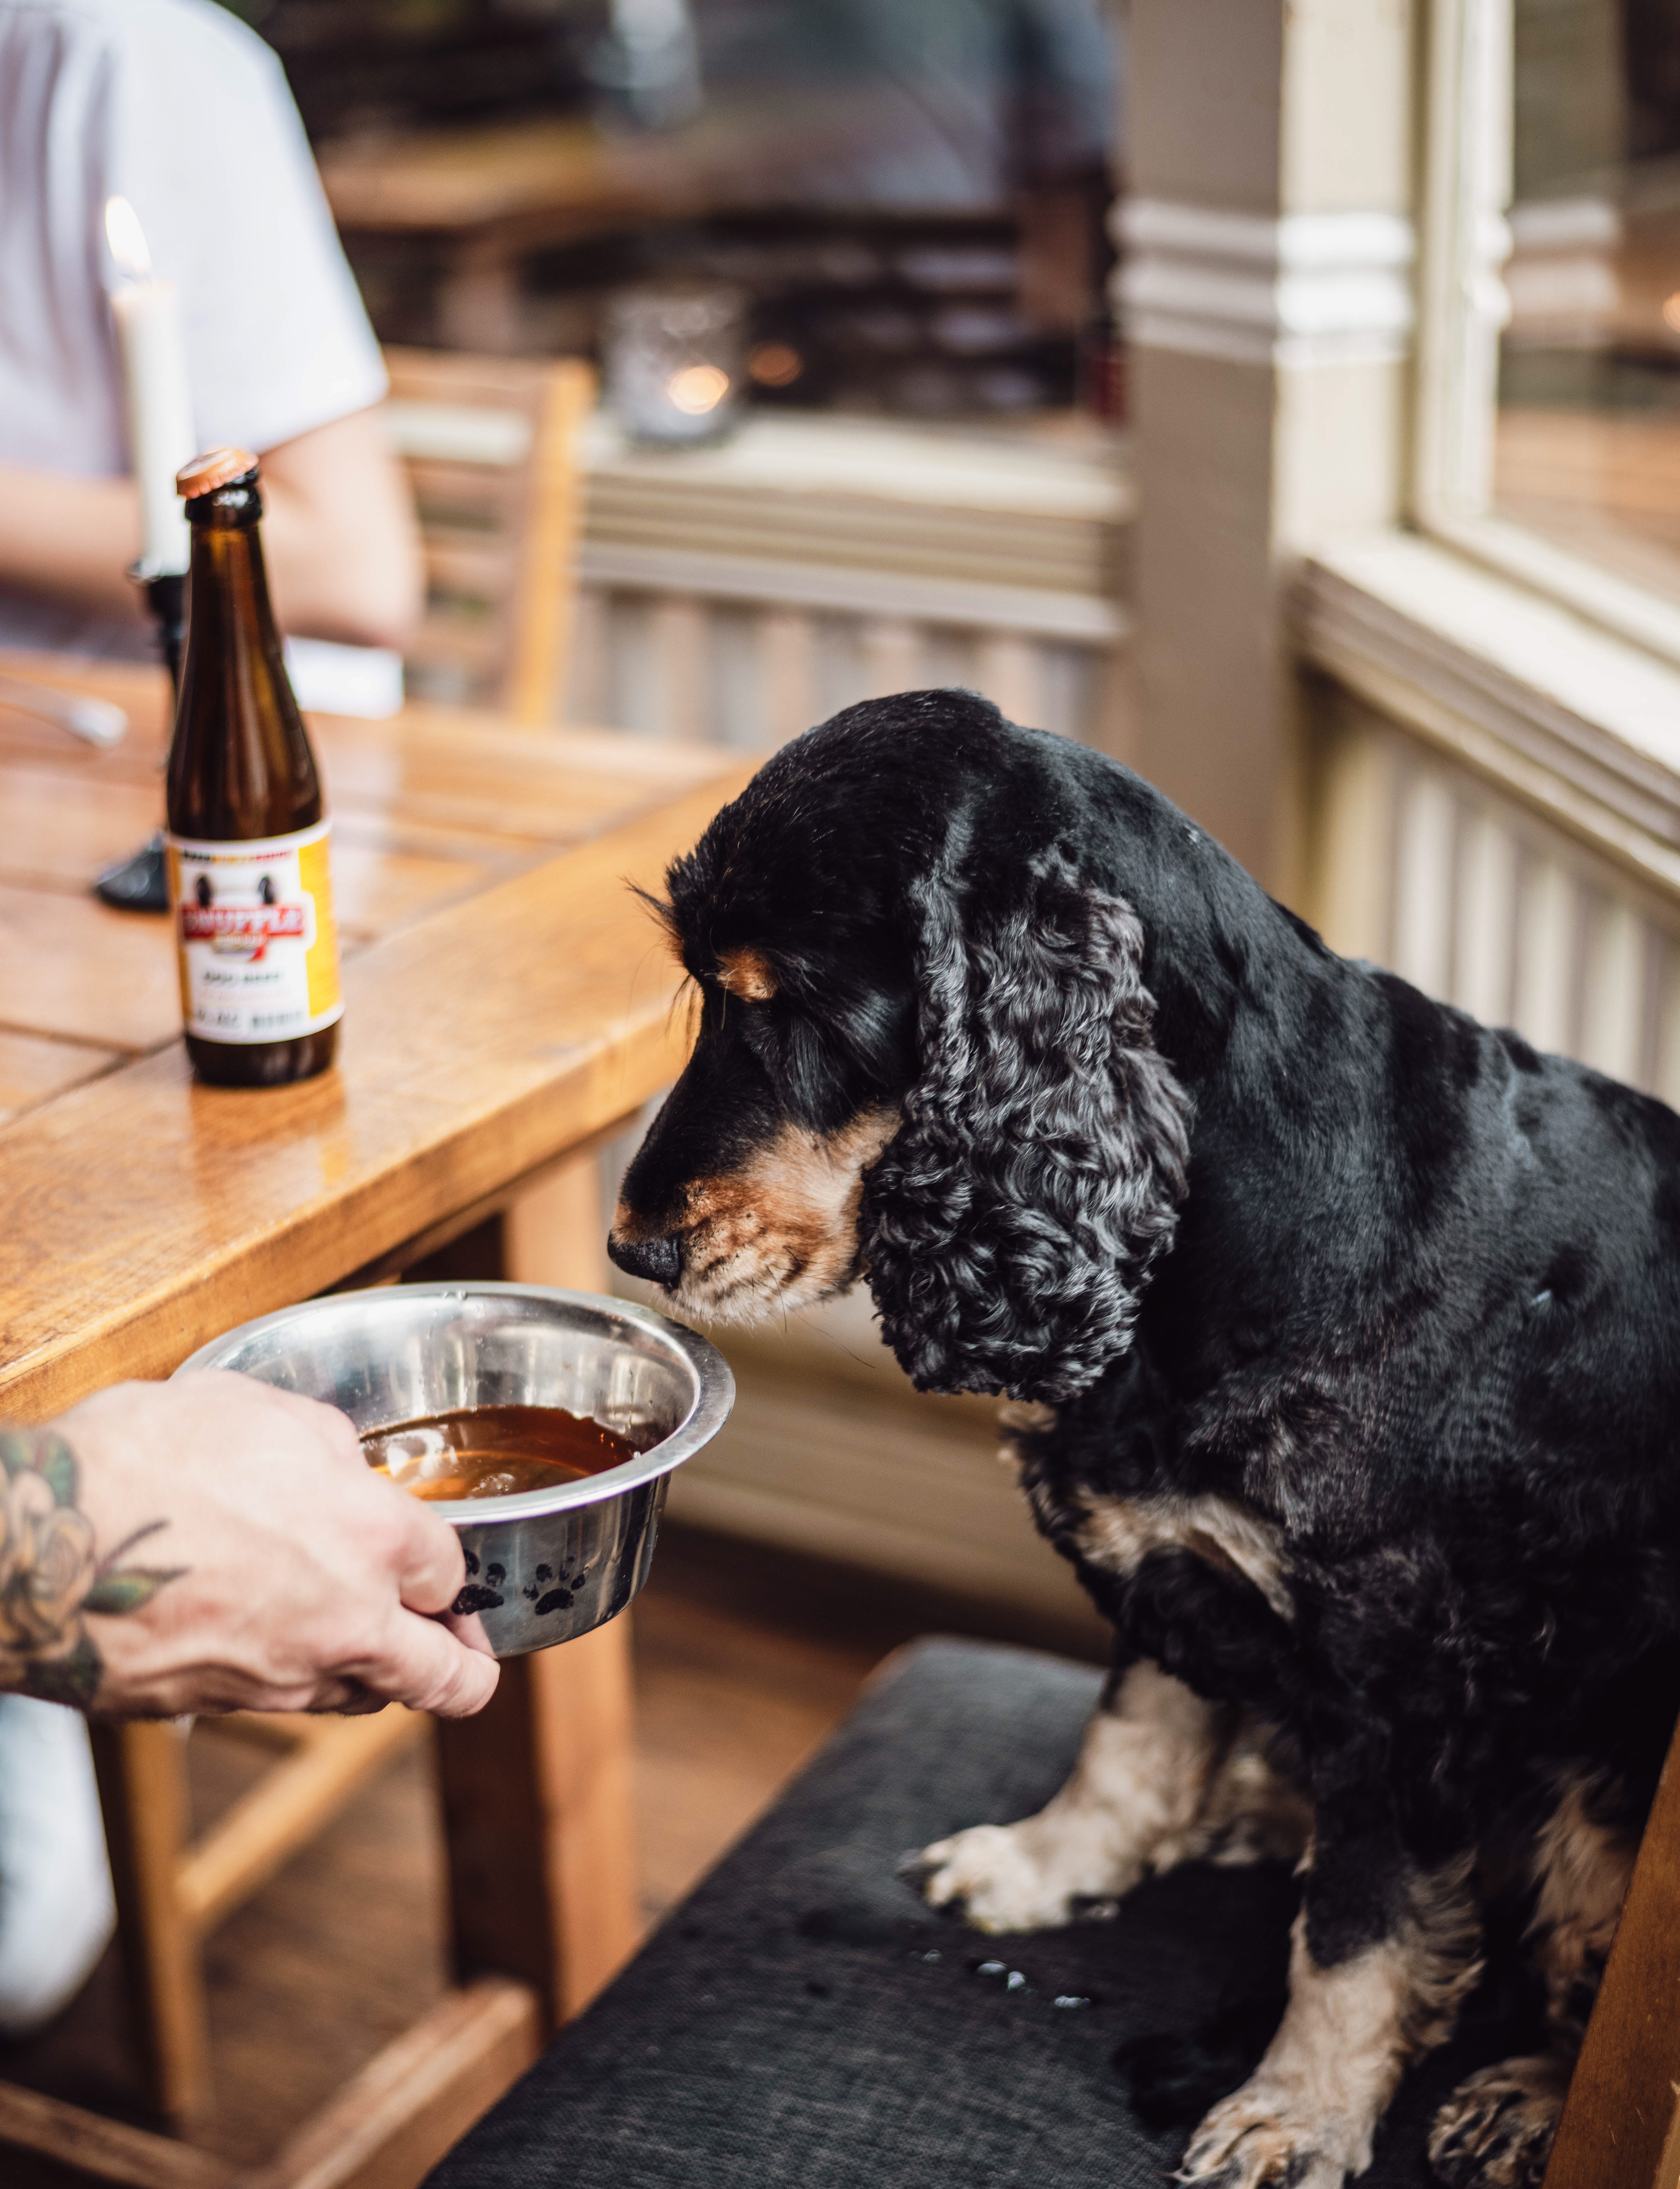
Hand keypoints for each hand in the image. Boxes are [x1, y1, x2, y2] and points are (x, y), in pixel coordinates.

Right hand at [3, 1372, 497, 1718]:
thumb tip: (343, 1467)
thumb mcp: (256, 1408)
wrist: (40, 1547)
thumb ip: (325, 1444)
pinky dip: (302, 1681)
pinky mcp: (221, 1708)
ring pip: (365, 1697)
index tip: (431, 1554)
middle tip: (463, 1652)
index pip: (450, 1568)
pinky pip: (289, 1703)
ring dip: (381, 1675)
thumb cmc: (143, 1460)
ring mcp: (282, 1678)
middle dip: (466, 1667)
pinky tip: (283, 1645)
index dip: (443, 1558)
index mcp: (370, 1537)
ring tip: (379, 1649)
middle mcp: (344, 1620)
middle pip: (445, 1677)